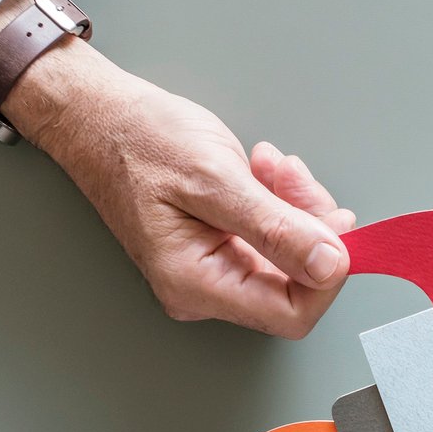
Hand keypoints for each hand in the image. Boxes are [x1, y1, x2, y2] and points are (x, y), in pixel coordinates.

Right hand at [0, 40, 353, 336]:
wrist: (97, 117)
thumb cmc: (137, 140)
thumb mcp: (214, 178)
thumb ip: (275, 227)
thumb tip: (329, 265)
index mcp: (196, 284)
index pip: (291, 314)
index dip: (326, 275)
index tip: (334, 225)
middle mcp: (204, 289)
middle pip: (296, 283)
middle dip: (311, 227)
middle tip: (292, 176)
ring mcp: (212, 269)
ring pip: (289, 256)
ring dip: (296, 206)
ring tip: (270, 165)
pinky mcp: (220, 246)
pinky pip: (272, 237)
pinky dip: (281, 201)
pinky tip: (263, 171)